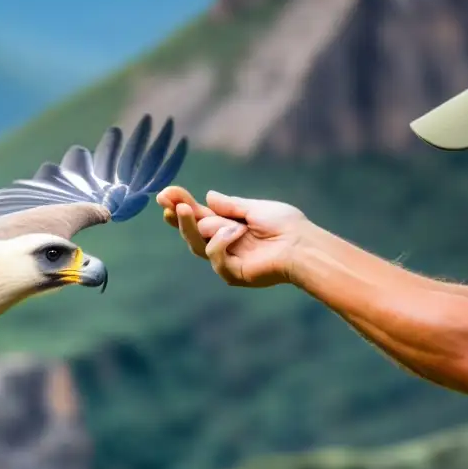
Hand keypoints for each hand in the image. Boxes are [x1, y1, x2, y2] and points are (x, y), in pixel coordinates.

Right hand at [157, 187, 306, 287]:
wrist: (303, 245)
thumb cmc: (285, 225)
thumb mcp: (254, 208)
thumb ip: (230, 205)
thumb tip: (208, 196)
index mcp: (228, 227)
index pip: (199, 217)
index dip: (181, 206)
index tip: (165, 195)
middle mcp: (224, 244)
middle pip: (191, 232)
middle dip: (177, 215)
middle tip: (164, 201)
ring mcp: (227, 260)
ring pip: (196, 245)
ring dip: (189, 226)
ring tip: (183, 209)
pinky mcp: (232, 274)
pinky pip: (215, 256)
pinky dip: (221, 240)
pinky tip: (235, 230)